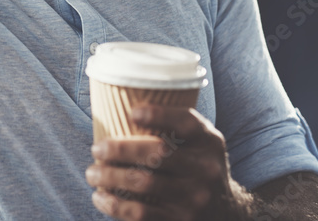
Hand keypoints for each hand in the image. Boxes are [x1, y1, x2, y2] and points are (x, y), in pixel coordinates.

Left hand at [86, 105, 248, 219]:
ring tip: (92, 173)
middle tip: (97, 148)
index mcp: (210, 141)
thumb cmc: (197, 167)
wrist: (226, 212)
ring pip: (144, 183)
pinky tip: (100, 197)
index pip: (186, 122)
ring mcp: (195, 198)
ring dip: (110, 176)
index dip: (159, 115)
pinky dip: (115, 205)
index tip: (131, 112)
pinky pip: (141, 213)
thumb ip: (175, 127)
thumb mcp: (199, 143)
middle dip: (120, 149)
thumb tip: (122, 107)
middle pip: (158, 153)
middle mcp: (206, 169)